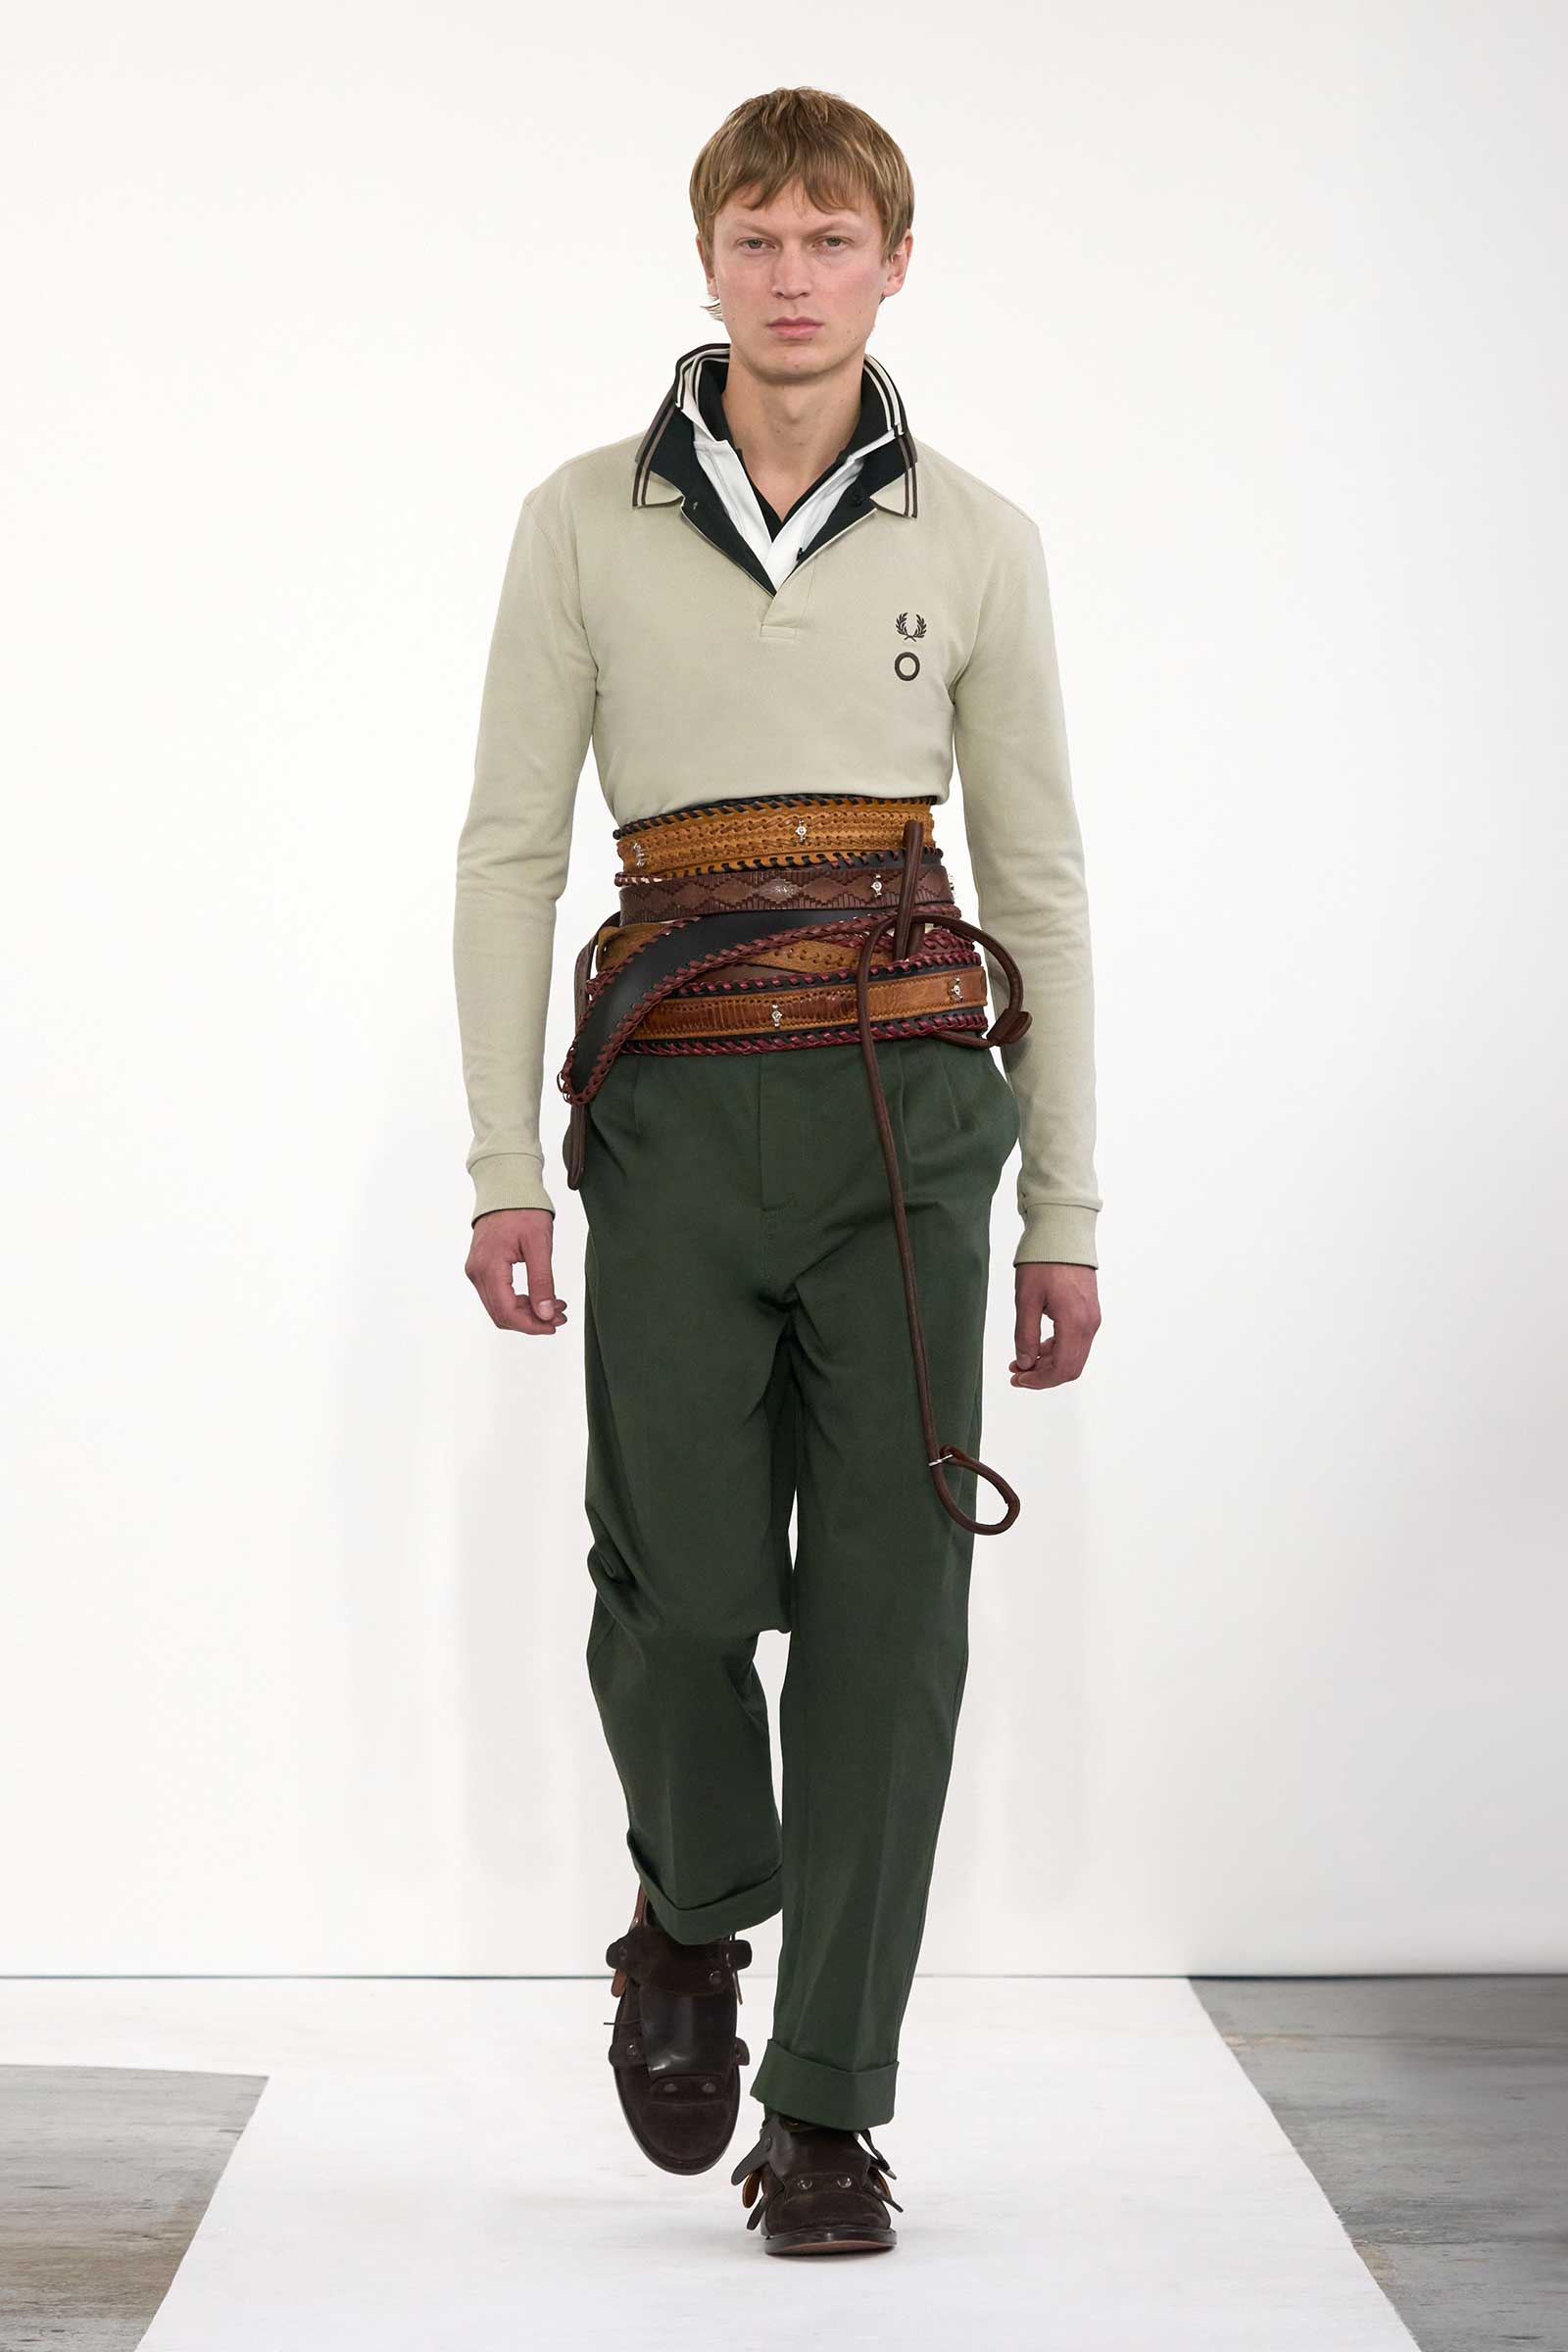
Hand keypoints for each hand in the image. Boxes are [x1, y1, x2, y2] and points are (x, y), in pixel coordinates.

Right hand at [465, 1207, 567, 1335]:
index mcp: (489, 1267)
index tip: (555, 1323)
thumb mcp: (539, 1245)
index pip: (507, 1312)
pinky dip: (519, 1301)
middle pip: (501, 1314)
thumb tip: (544, 1314)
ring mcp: (476, 1270)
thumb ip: (542, 1281)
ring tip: (555, 1306)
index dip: (532, 1325)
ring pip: (499, 1307)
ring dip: (527, 1312)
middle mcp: (476, 1272)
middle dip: (532, 1320)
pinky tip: (541, 1297)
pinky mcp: (481, 1268)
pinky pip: (498, 1294)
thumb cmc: (523, 1210)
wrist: (506, 1188)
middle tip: (560, 1315)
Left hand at [1011, 1262, 1099, 1387]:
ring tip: (1022, 1361)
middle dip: (1043, 1375)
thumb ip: (1026, 1335)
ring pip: (1073, 1356)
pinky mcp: (1089, 1312)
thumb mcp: (1026, 1300)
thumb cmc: (1043, 1262)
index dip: (1039, 1380)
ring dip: (1048, 1363)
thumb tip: (1025, 1363)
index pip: (1062, 1369)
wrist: (1063, 1233)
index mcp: (1074, 1322)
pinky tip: (1037, 1347)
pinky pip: (1076, 1341)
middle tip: (1017, 1373)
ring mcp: (1092, 1318)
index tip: (1017, 1378)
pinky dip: (1057, 1350)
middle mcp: (1089, 1324)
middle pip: (1070, 1367)